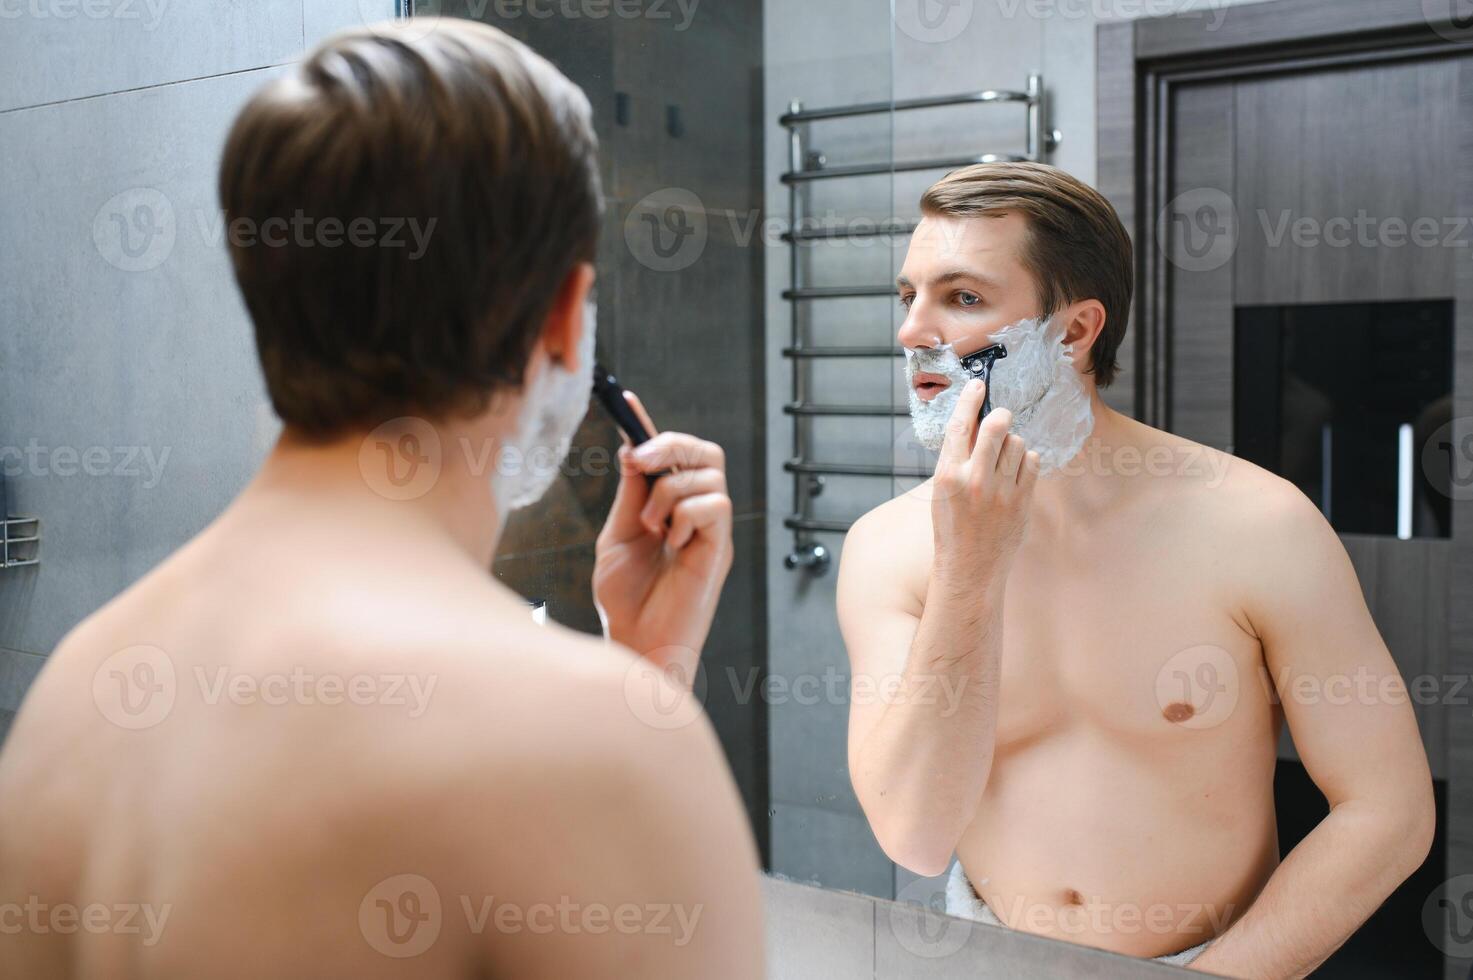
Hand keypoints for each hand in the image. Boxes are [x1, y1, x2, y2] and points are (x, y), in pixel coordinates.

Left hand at [593, 391, 733, 684]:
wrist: (635, 644)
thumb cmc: (627, 599)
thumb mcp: (618, 535)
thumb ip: (630, 494)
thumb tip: (631, 448)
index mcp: (671, 508)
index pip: (670, 455)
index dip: (651, 426)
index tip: (627, 400)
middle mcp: (697, 514)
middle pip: (705, 452)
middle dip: (671, 444)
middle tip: (641, 461)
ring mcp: (712, 531)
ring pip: (707, 476)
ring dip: (669, 491)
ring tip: (650, 526)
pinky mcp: (720, 549)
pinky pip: (715, 505)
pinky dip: (685, 515)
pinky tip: (670, 543)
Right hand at [930, 379, 1039, 587]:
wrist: (968, 568)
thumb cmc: (953, 527)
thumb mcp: (943, 490)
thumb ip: (958, 459)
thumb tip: (977, 423)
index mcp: (947, 475)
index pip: (961, 425)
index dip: (971, 399)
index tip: (978, 385)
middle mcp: (973, 480)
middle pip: (997, 426)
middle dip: (1002, 417)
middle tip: (1001, 419)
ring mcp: (1000, 492)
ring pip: (1017, 443)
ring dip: (1012, 445)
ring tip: (1003, 463)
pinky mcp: (1021, 502)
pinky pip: (1032, 462)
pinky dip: (1026, 462)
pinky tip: (1015, 476)